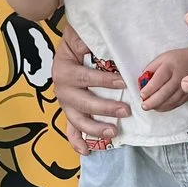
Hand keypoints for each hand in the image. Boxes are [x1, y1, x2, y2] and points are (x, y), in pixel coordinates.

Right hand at [50, 21, 128, 149]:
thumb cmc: (80, 40)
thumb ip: (90, 39)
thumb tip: (107, 47)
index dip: (103, 81)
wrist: (70, 44)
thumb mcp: (82, 35)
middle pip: (83, 103)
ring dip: (96, 128)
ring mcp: (65, 103)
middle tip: (126, 111)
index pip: (85, 77)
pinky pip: (71, 130)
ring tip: (114, 132)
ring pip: (78, 120)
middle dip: (105, 109)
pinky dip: (77, 141)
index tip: (124, 84)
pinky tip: (87, 151)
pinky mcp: (69, 111)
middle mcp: (61, 88)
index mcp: (63, 68)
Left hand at [136, 41, 187, 111]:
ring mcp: (186, 86)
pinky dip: (168, 107)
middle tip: (144, 106)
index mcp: (170, 66)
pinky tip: (160, 108)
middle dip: (153, 101)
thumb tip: (142, 82)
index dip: (149, 89)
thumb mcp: (163, 57)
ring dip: (160, 106)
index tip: (141, 94)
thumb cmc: (178, 58)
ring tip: (150, 108)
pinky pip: (178, 102)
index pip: (158, 79)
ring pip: (172, 100)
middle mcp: (179, 77)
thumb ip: (151, 68)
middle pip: (165, 92)